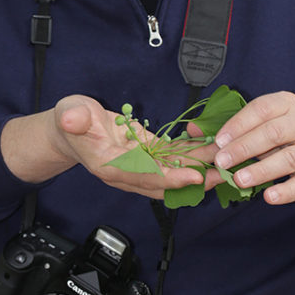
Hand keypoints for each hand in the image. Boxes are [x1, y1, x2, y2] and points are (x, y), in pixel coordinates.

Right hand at [1, 95, 204, 197]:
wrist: (69, 130)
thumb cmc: (70, 120)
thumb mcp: (69, 113)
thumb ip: (74, 118)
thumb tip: (73, 118)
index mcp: (111, 166)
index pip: (144, 176)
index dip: (170, 177)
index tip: (193, 176)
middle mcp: (128, 172)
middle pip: (166, 181)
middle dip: (196, 179)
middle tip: (224, 172)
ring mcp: (139, 165)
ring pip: (173, 171)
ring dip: (199, 167)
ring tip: (226, 159)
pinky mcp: (146, 154)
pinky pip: (171, 157)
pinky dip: (190, 154)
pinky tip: (209, 148)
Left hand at [204, 91, 294, 204]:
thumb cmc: (287, 135)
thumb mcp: (264, 123)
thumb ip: (232, 127)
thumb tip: (193, 130)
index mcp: (287, 104)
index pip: (261, 109)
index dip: (238, 124)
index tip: (218, 140)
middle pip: (273, 133)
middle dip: (245, 147)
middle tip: (221, 161)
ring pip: (288, 158)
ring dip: (261, 170)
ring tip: (239, 180)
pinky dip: (286, 191)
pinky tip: (269, 197)